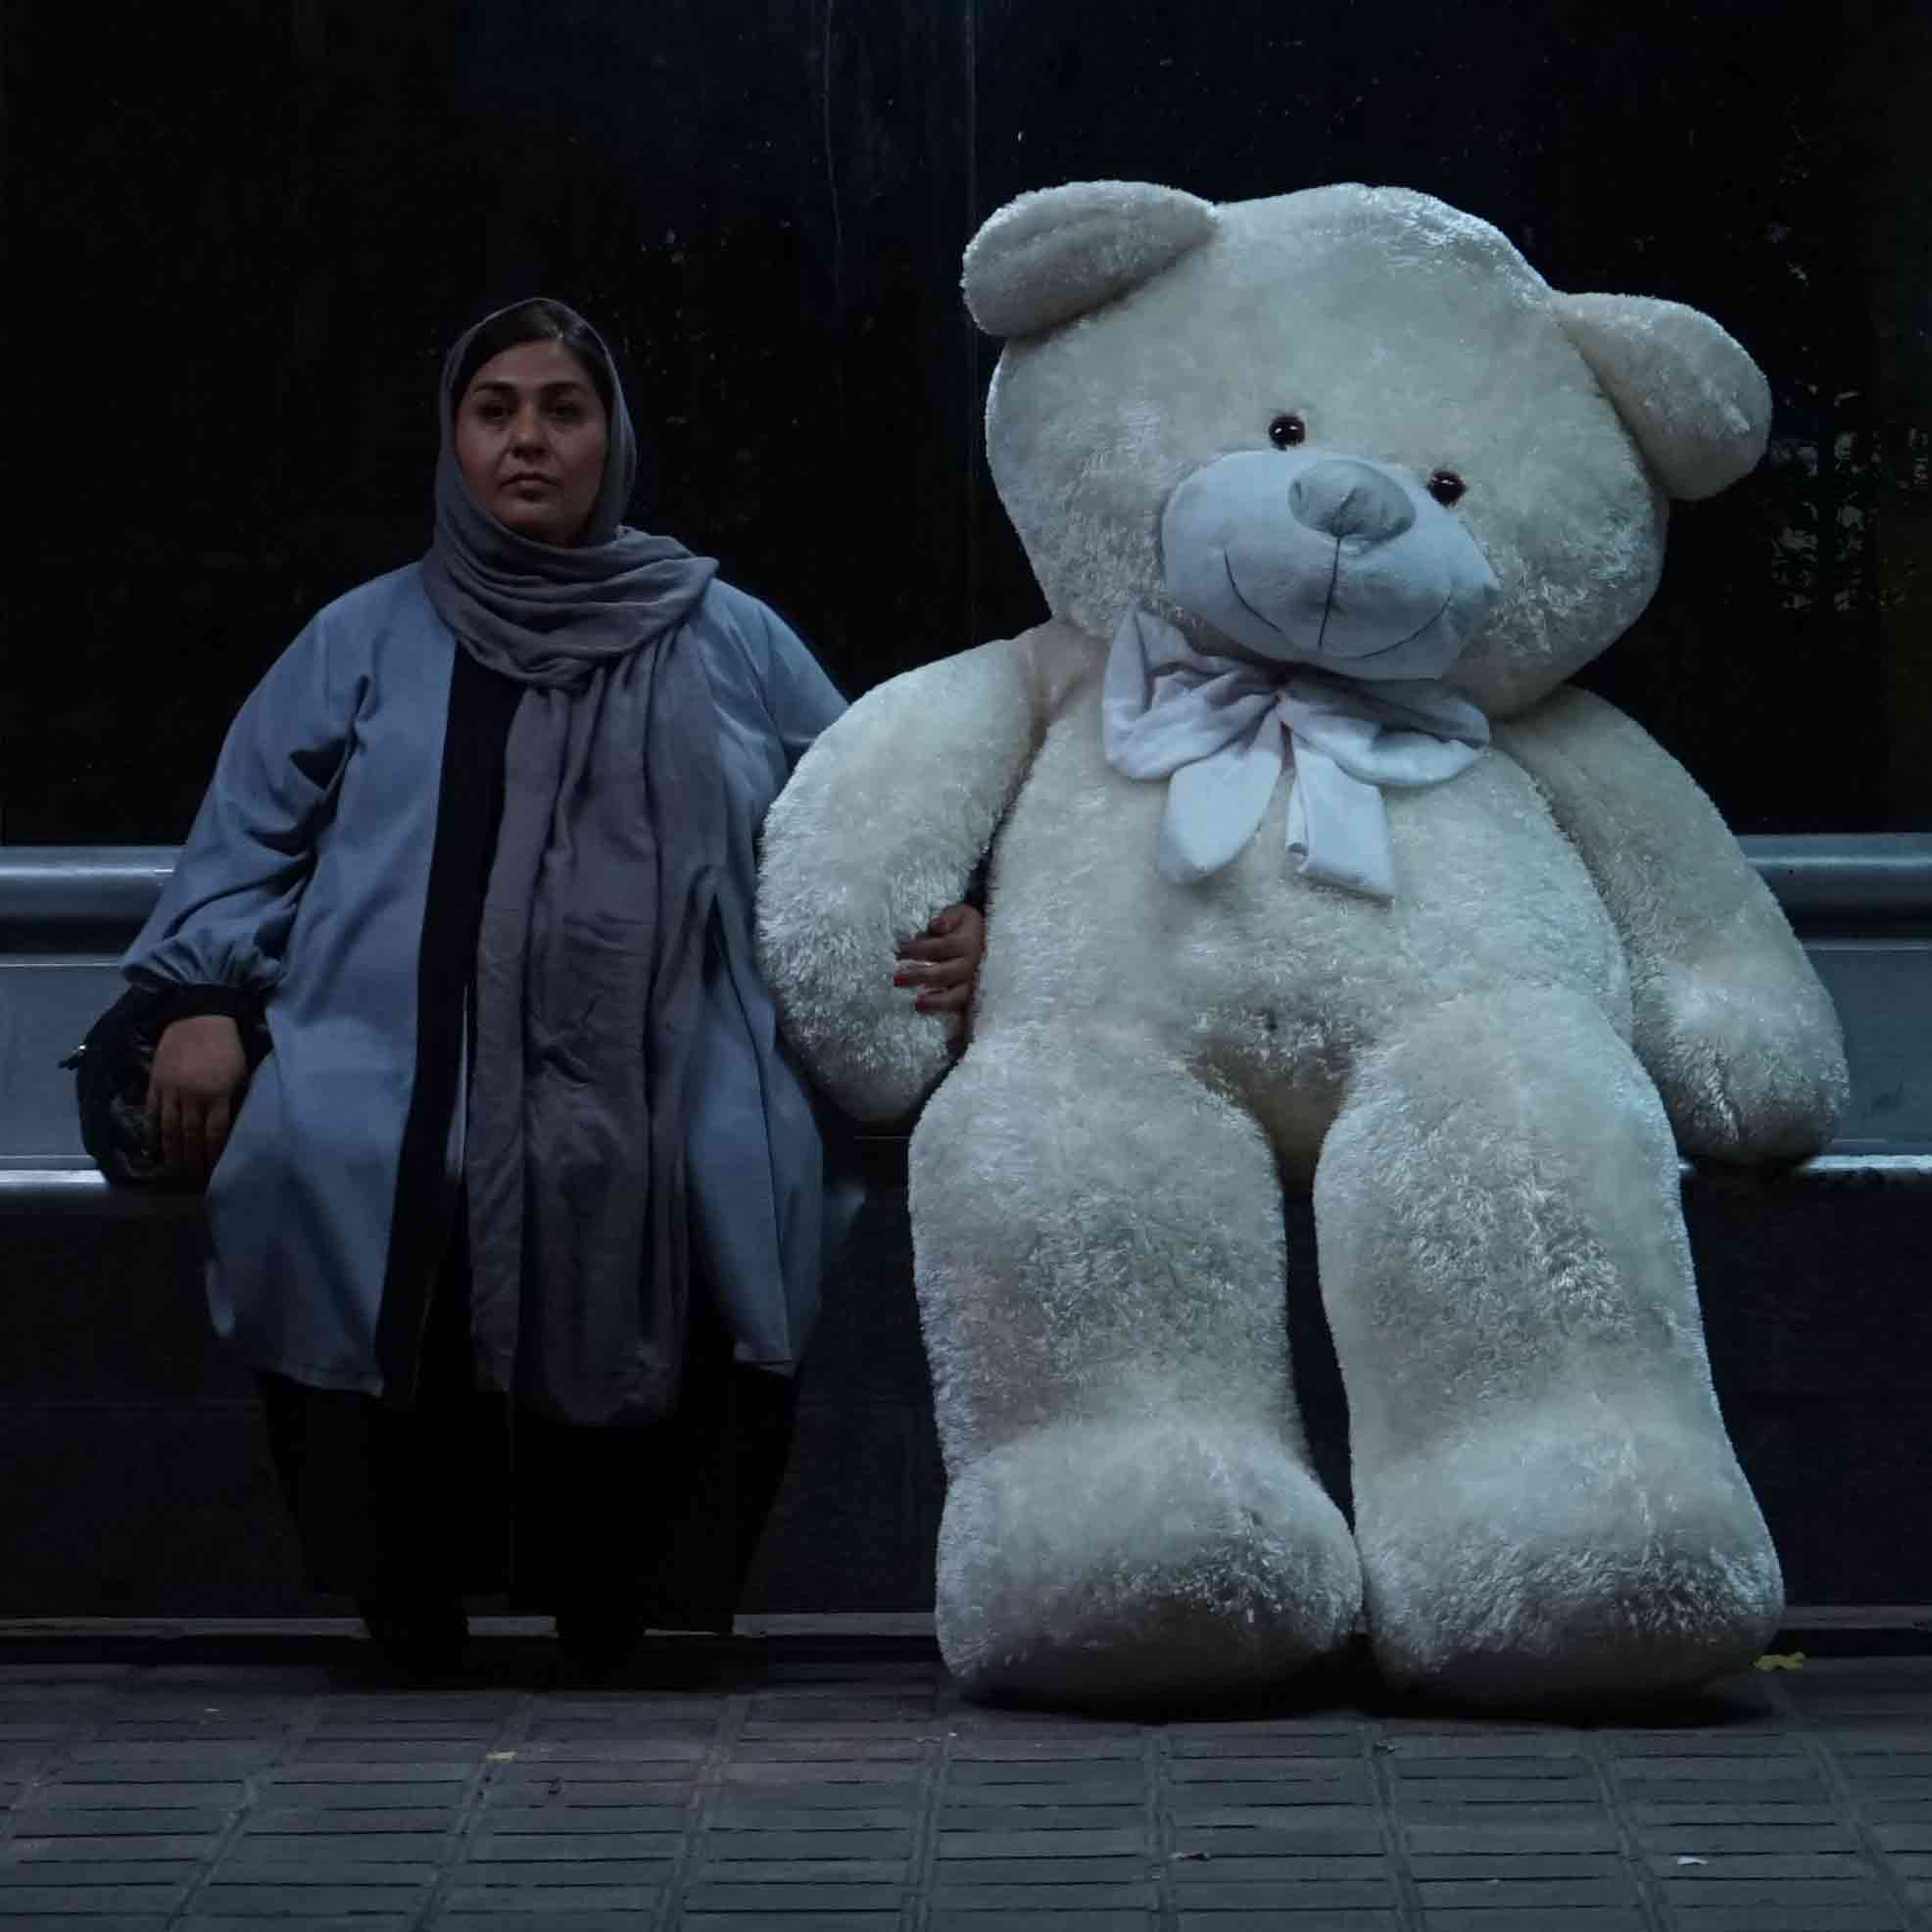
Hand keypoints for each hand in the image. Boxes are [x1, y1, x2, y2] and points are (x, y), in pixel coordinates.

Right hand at [145, 1015, 250, 1180]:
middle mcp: (192, 1096)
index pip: (215, 1134)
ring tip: (174, 1171)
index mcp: (217, 1094)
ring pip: (169, 1129)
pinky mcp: (155, 1084)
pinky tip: (152, 1150)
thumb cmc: (227, 1048)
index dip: (214, 1155)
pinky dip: (150, 1134)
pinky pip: (151, 1114)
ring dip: (172, 1153)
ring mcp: (171, 1091)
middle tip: (194, 1178)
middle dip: (192, 1160)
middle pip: (190, 1136)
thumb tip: (236, 1129)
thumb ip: (235, 1101)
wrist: (198, 1018)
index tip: (216, 1171)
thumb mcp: (240, 1075)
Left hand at [894, 903, 985, 1046]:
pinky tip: (936, 1022)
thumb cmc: (967, 926)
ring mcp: (973, 983)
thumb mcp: (960, 913)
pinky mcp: (973, 996)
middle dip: (920, 977)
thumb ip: (947, 918)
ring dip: (937, 1001)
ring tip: (917, 1005)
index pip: (940, 948)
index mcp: (967, 943)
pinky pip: (963, 1009)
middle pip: (945, 973)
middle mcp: (972, 965)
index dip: (919, 949)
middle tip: (896, 979)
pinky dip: (951, 1017)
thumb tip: (935, 925)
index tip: (899, 950)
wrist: (991, 939)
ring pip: (957, 996)